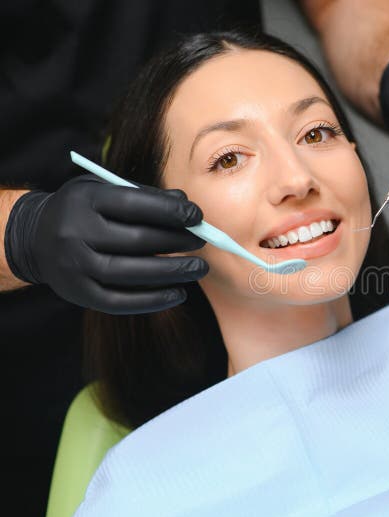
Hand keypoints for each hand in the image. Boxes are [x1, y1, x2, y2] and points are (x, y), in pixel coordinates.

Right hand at [4, 174, 208, 313]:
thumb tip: (186, 205)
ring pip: (130, 272)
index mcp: (84, 200)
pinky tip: (178, 293)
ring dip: (172, 272)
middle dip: (176, 241)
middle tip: (201, 241)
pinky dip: (152, 300)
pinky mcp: (77, 293)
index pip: (134, 204)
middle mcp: (74, 232)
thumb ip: (144, 196)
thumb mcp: (104, 191)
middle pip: (136, 240)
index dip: (170, 211)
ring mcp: (73, 266)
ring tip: (199, 268)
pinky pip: (119, 301)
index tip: (197, 217)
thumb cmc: (84, 211)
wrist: (35, 238)